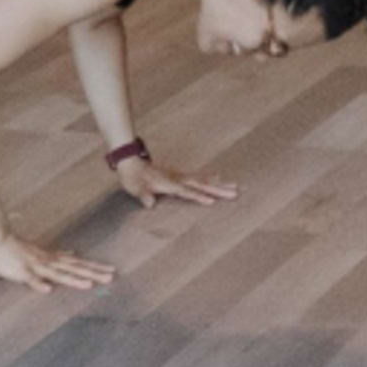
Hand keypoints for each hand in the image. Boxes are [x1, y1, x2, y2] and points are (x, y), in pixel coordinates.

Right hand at [0, 234, 114, 293]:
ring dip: (73, 279)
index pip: (78, 264)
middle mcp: (49, 262)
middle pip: (75, 268)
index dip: (95, 267)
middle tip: (111, 277)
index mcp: (54, 259)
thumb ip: (58, 255)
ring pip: (58, 274)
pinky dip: (40, 284)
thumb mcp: (42, 251)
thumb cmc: (18, 248)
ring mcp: (37, 267)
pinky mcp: (22, 272)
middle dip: (93, 273)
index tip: (111, 270)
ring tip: (88, 285)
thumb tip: (74, 253)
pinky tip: (48, 290)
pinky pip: (31, 279)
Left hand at [115, 158, 237, 208]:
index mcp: (169, 183)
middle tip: (236, 192)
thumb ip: (142, 195)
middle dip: (219, 189)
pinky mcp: (180, 176)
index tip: (212, 201)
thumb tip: (149, 203)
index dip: (198, 196)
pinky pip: (199, 177)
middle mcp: (178, 178)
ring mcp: (180, 176)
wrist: (131, 162)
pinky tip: (218, 178)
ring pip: (203, 180)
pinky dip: (210, 178)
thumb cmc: (133, 178)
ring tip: (235, 186)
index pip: (186, 192)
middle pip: (201, 184)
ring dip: (219, 184)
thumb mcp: (134, 188)